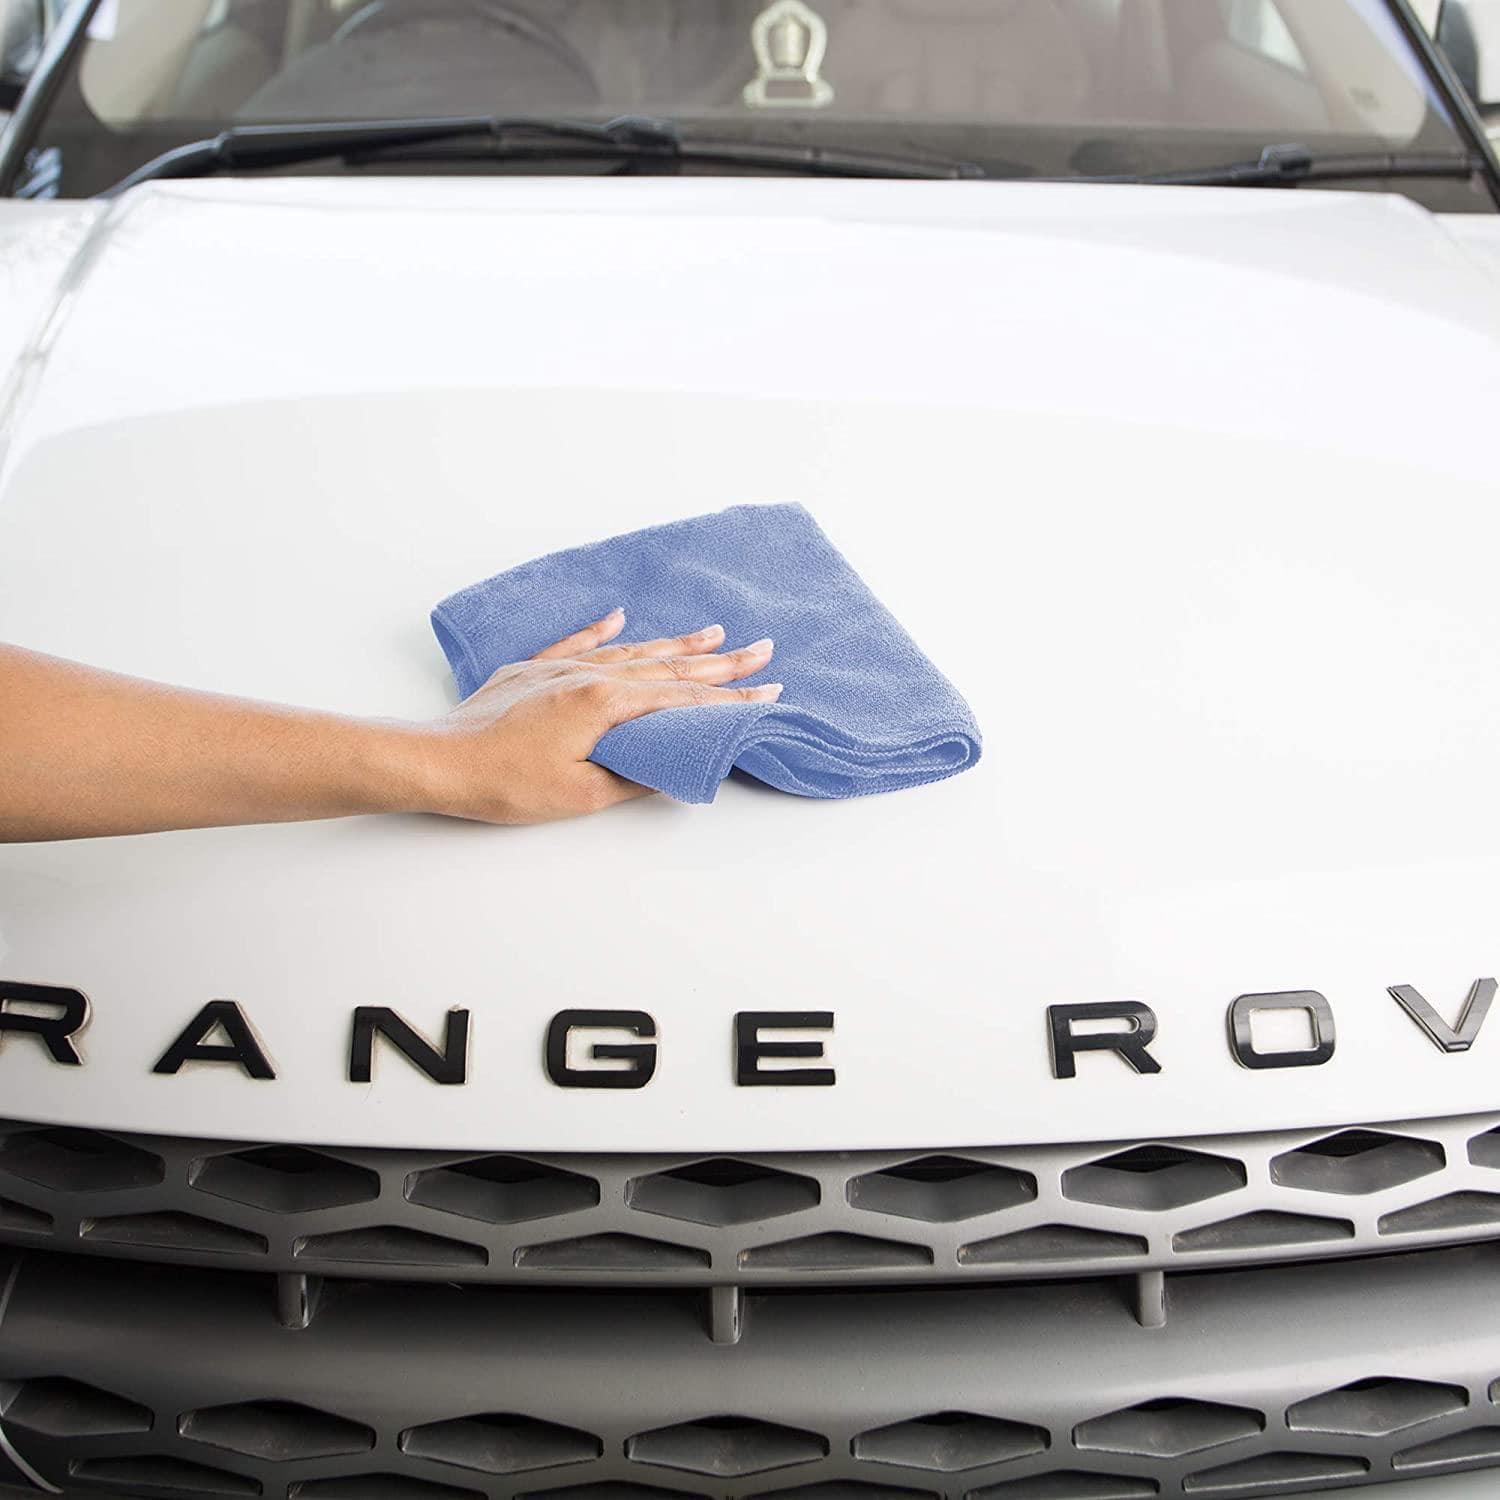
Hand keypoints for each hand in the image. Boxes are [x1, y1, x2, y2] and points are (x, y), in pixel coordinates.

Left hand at [411, 608, 780, 823]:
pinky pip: (577, 642)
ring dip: (674, 642)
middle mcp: (589, 676)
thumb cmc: (505, 783)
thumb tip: (669, 764)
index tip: (768, 690)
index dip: (729, 697)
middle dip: (719, 661)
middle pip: (667, 665)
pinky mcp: (531, 672)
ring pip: (631, 650)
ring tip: (712, 632)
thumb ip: (632, 776)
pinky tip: (620, 616)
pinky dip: (601, 628)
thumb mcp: (581, 795)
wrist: (440, 761)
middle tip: (762, 650)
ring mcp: (560, 670)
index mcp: (606, 704)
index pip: (683, 698)